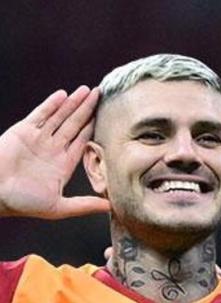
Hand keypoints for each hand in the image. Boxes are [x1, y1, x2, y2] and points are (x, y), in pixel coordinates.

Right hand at [0, 86, 109, 218]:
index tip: (109, 117)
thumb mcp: (58, 207)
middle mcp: (53, 149)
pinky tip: (64, 95)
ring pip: (60, 116)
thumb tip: (110, 207)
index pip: (83, 142)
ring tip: (87, 90)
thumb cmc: (23, 202)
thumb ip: (84, 205)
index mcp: (63, 164)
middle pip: (74, 124)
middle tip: (101, 93)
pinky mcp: (23, 131)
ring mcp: (38, 139)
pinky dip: (51, 104)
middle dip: (87, 109)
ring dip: (73, 103)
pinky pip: (40, 114)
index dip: (94, 128)